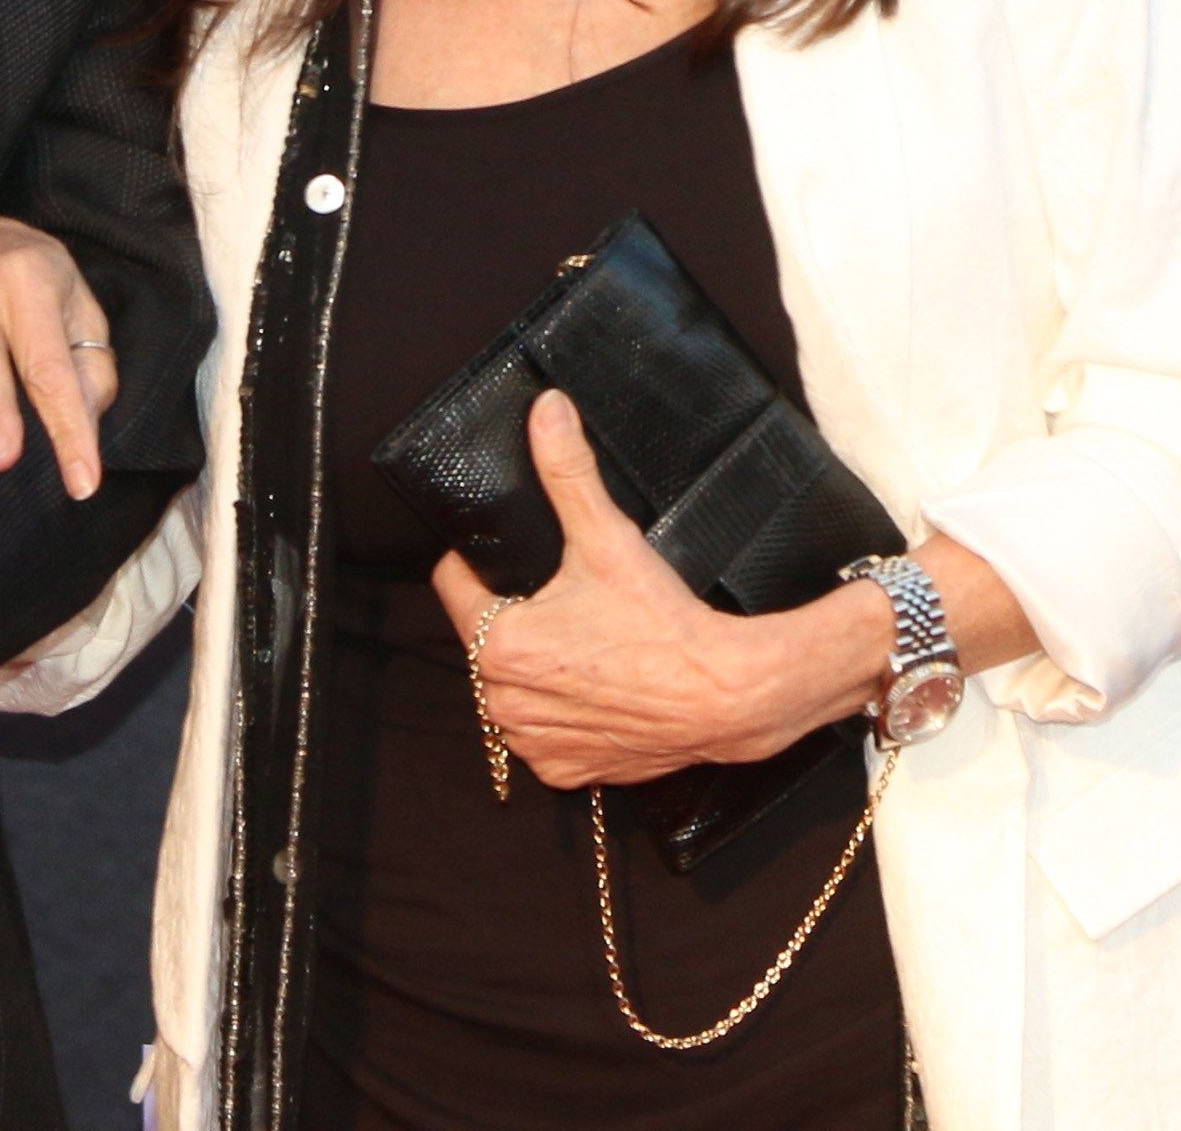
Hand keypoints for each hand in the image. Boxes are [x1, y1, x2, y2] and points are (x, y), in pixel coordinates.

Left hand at [431, 392, 882, 786]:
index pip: (453, 586)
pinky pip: (544, 734)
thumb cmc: (664, 622)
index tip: (516, 560)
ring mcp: (533, 742)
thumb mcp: (607, 538)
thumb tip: (546, 409)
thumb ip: (567, 470)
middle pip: (484, 637)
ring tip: (583, 643)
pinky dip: (562, 713)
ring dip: (534, 667)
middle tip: (564, 600)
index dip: (481, 565)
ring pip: (511, 688)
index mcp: (496, 644)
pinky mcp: (565, 771)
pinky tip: (595, 688)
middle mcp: (503, 702)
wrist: (726, 696)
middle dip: (513, 616)